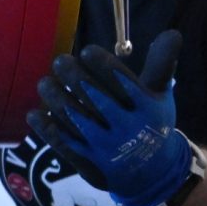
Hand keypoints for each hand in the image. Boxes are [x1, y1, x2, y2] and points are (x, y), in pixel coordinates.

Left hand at [32, 30, 190, 205]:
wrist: (151, 171)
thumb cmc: (151, 122)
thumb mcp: (161, 95)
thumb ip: (161, 64)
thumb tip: (171, 34)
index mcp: (146, 106)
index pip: (123, 82)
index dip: (103, 65)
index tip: (86, 51)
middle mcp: (126, 126)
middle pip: (96, 98)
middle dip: (75, 77)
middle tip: (60, 61)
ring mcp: (106, 146)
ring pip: (76, 119)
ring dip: (56, 99)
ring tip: (44, 83)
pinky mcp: (88, 161)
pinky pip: (64, 143)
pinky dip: (47, 129)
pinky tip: (34, 114)